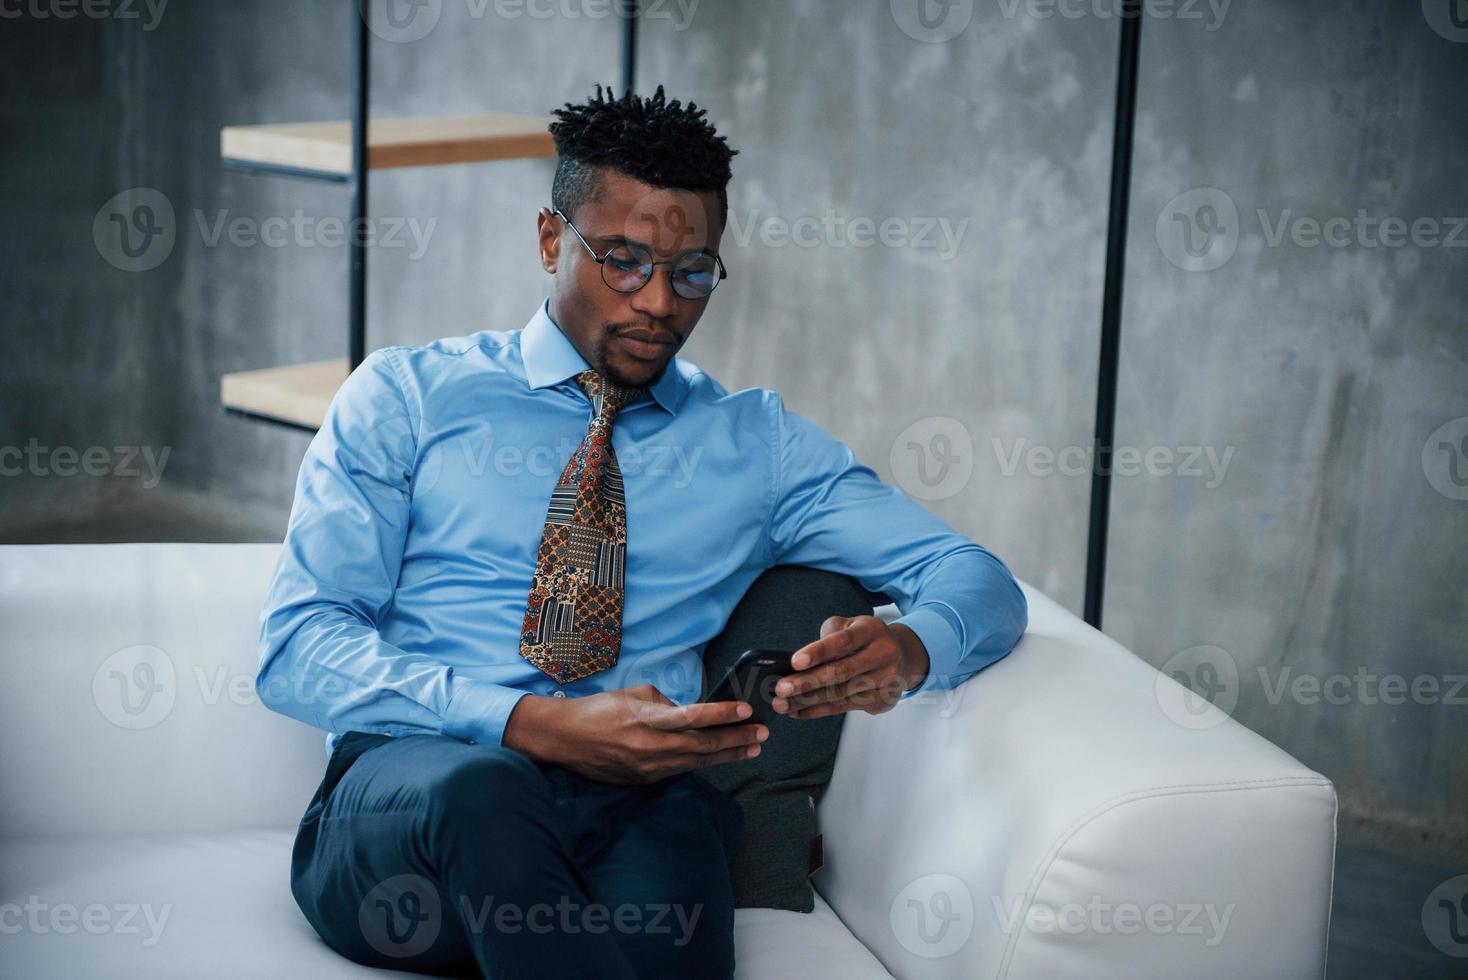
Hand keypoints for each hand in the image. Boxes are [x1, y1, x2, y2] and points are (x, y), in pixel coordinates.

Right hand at [503, 683, 768, 784]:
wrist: (565, 739)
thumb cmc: (599, 710)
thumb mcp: (634, 695)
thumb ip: (666, 702)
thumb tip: (690, 711)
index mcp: (648, 719)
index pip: (693, 716)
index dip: (722, 714)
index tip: (746, 710)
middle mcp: (651, 747)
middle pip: (703, 746)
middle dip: (736, 739)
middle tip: (761, 733)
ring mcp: (649, 768)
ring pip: (697, 762)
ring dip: (727, 755)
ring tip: (751, 748)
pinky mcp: (645, 780)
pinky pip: (680, 770)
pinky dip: (703, 763)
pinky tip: (721, 758)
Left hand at [771, 615, 929, 719]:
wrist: (902, 656)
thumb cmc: (865, 639)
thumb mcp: (850, 626)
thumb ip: (828, 637)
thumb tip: (797, 664)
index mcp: (872, 630)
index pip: (844, 641)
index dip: (819, 651)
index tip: (795, 662)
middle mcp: (883, 654)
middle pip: (841, 672)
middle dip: (807, 682)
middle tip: (781, 688)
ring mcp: (885, 680)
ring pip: (840, 694)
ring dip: (807, 701)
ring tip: (782, 704)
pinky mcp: (881, 700)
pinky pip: (843, 708)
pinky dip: (817, 710)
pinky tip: (798, 711)